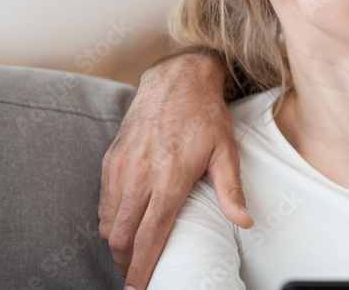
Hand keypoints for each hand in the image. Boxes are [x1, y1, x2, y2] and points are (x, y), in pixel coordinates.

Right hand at [98, 51, 253, 288]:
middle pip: (123, 235)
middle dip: (127, 262)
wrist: (176, 80)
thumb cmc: (205, 116)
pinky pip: (104, 201)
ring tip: (130, 256)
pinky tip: (122, 227)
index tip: (140, 287)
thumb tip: (245, 221)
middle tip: (137, 276)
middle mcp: (140, 175)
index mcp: (169, 178)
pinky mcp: (111, 159)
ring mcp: (122, 167)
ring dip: (117, 244)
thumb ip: (231, 191)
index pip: (150, 235)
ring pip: (109, 221)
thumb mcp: (226, 152)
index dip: (143, 266)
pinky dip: (110, 220)